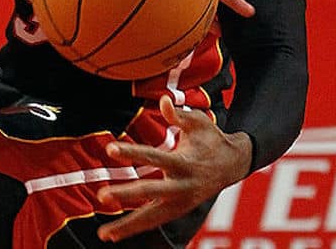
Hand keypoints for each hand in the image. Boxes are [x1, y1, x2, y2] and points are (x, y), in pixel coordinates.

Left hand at [95, 97, 250, 242]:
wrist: (233, 165)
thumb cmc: (211, 139)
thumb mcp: (199, 122)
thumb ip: (178, 114)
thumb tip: (163, 100)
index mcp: (185, 163)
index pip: (154, 157)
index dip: (132, 152)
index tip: (110, 149)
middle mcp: (182, 187)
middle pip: (150, 192)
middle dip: (126, 194)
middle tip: (101, 196)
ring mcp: (181, 203)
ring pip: (151, 217)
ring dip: (127, 226)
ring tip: (103, 234)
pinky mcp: (178, 211)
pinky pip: (154, 221)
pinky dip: (134, 228)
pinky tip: (114, 234)